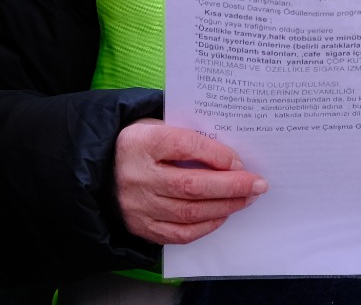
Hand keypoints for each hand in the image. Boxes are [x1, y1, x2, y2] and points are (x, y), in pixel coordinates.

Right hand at [114, 119, 266, 244]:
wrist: (102, 169)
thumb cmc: (142, 144)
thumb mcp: (158, 126)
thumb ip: (188, 137)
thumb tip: (231, 155)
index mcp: (141, 142)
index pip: (183, 146)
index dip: (215, 154)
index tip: (239, 160)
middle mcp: (137, 176)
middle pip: (190, 185)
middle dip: (230, 186)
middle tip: (258, 184)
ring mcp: (137, 206)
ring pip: (188, 213)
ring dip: (224, 207)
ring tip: (247, 199)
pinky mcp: (140, 227)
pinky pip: (178, 234)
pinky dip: (205, 226)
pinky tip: (223, 214)